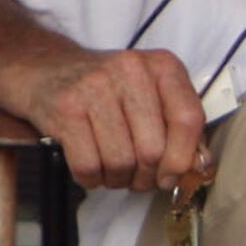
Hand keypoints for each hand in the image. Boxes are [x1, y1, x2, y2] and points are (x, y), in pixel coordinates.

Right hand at [22, 45, 212, 192]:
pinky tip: (92, 168)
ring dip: (118, 179)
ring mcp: (96, 86)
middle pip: (153, 149)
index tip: (171, 176)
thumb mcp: (151, 94)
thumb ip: (180, 126)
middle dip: (146, 176)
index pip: (188, 119)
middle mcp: (132, 70)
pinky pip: (88, 165)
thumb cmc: (108, 91)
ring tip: (114, 172)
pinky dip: (92, 179)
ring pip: (121, 161)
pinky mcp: (66, 108)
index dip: (182, 158)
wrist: (45, 70)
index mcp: (163, 66)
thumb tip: (201, 166)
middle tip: (137, 178)